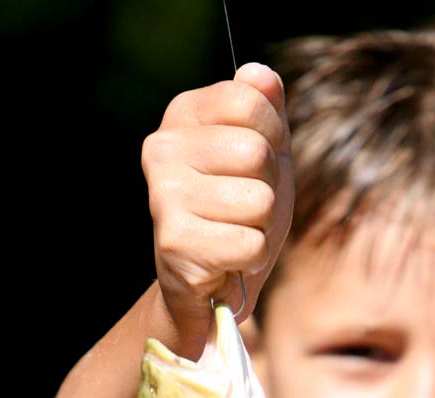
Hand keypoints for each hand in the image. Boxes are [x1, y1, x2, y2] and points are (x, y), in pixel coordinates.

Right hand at [142, 63, 292, 350]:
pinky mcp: (175, 243)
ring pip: (259, 201)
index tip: (252, 168)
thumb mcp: (262, 155)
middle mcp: (162, 148)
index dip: (272, 139)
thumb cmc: (239, 214)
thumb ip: (265, 110)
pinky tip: (228, 261)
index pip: (251, 99)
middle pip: (257, 153)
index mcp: (183, 115)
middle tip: (244, 211)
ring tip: (234, 235)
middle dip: (268, 189)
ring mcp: (164, 195)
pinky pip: (250, 244)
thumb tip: (261, 74)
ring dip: (260, 228)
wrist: (210, 285)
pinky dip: (251, 259)